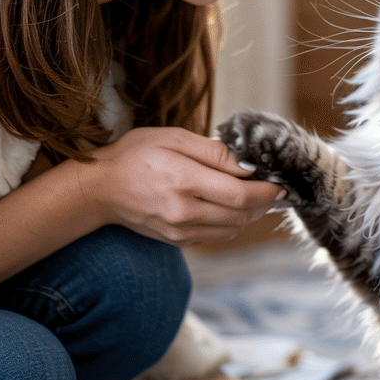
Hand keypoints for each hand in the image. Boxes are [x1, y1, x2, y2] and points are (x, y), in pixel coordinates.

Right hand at [76, 126, 285, 245]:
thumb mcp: (174, 138)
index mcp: (183, 181)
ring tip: (257, 196)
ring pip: (233, 229)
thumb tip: (249, 166)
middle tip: (273, 187)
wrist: (100, 189)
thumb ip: (214, 152)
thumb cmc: (136, 155)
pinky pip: (217, 236)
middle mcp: (183, 211)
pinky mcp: (177, 240)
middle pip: (241, 215)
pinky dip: (233, 223)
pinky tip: (233, 207)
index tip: (279, 182)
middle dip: (264, 202)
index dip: (267, 191)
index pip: (240, 195)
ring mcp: (180, 231)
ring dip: (251, 215)